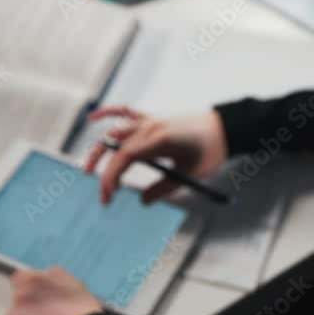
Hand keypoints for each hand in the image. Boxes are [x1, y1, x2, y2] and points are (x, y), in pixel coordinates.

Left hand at [7, 267, 103, 314]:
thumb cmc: (81, 314)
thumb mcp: (74, 284)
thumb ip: (54, 277)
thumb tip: (48, 277)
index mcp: (32, 280)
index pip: (21, 278)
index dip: (33, 288)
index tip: (41, 295)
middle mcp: (19, 297)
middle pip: (20, 300)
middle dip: (31, 306)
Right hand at [84, 106, 228, 203]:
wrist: (224, 128)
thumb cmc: (211, 151)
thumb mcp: (190, 175)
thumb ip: (164, 188)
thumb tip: (142, 201)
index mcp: (160, 139)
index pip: (125, 156)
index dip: (111, 176)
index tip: (108, 196)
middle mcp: (151, 127)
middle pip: (116, 148)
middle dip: (105, 173)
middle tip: (103, 196)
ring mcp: (150, 121)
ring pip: (115, 133)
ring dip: (100, 151)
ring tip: (89, 170)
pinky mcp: (152, 119)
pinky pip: (125, 112)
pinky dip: (108, 113)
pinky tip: (93, 117)